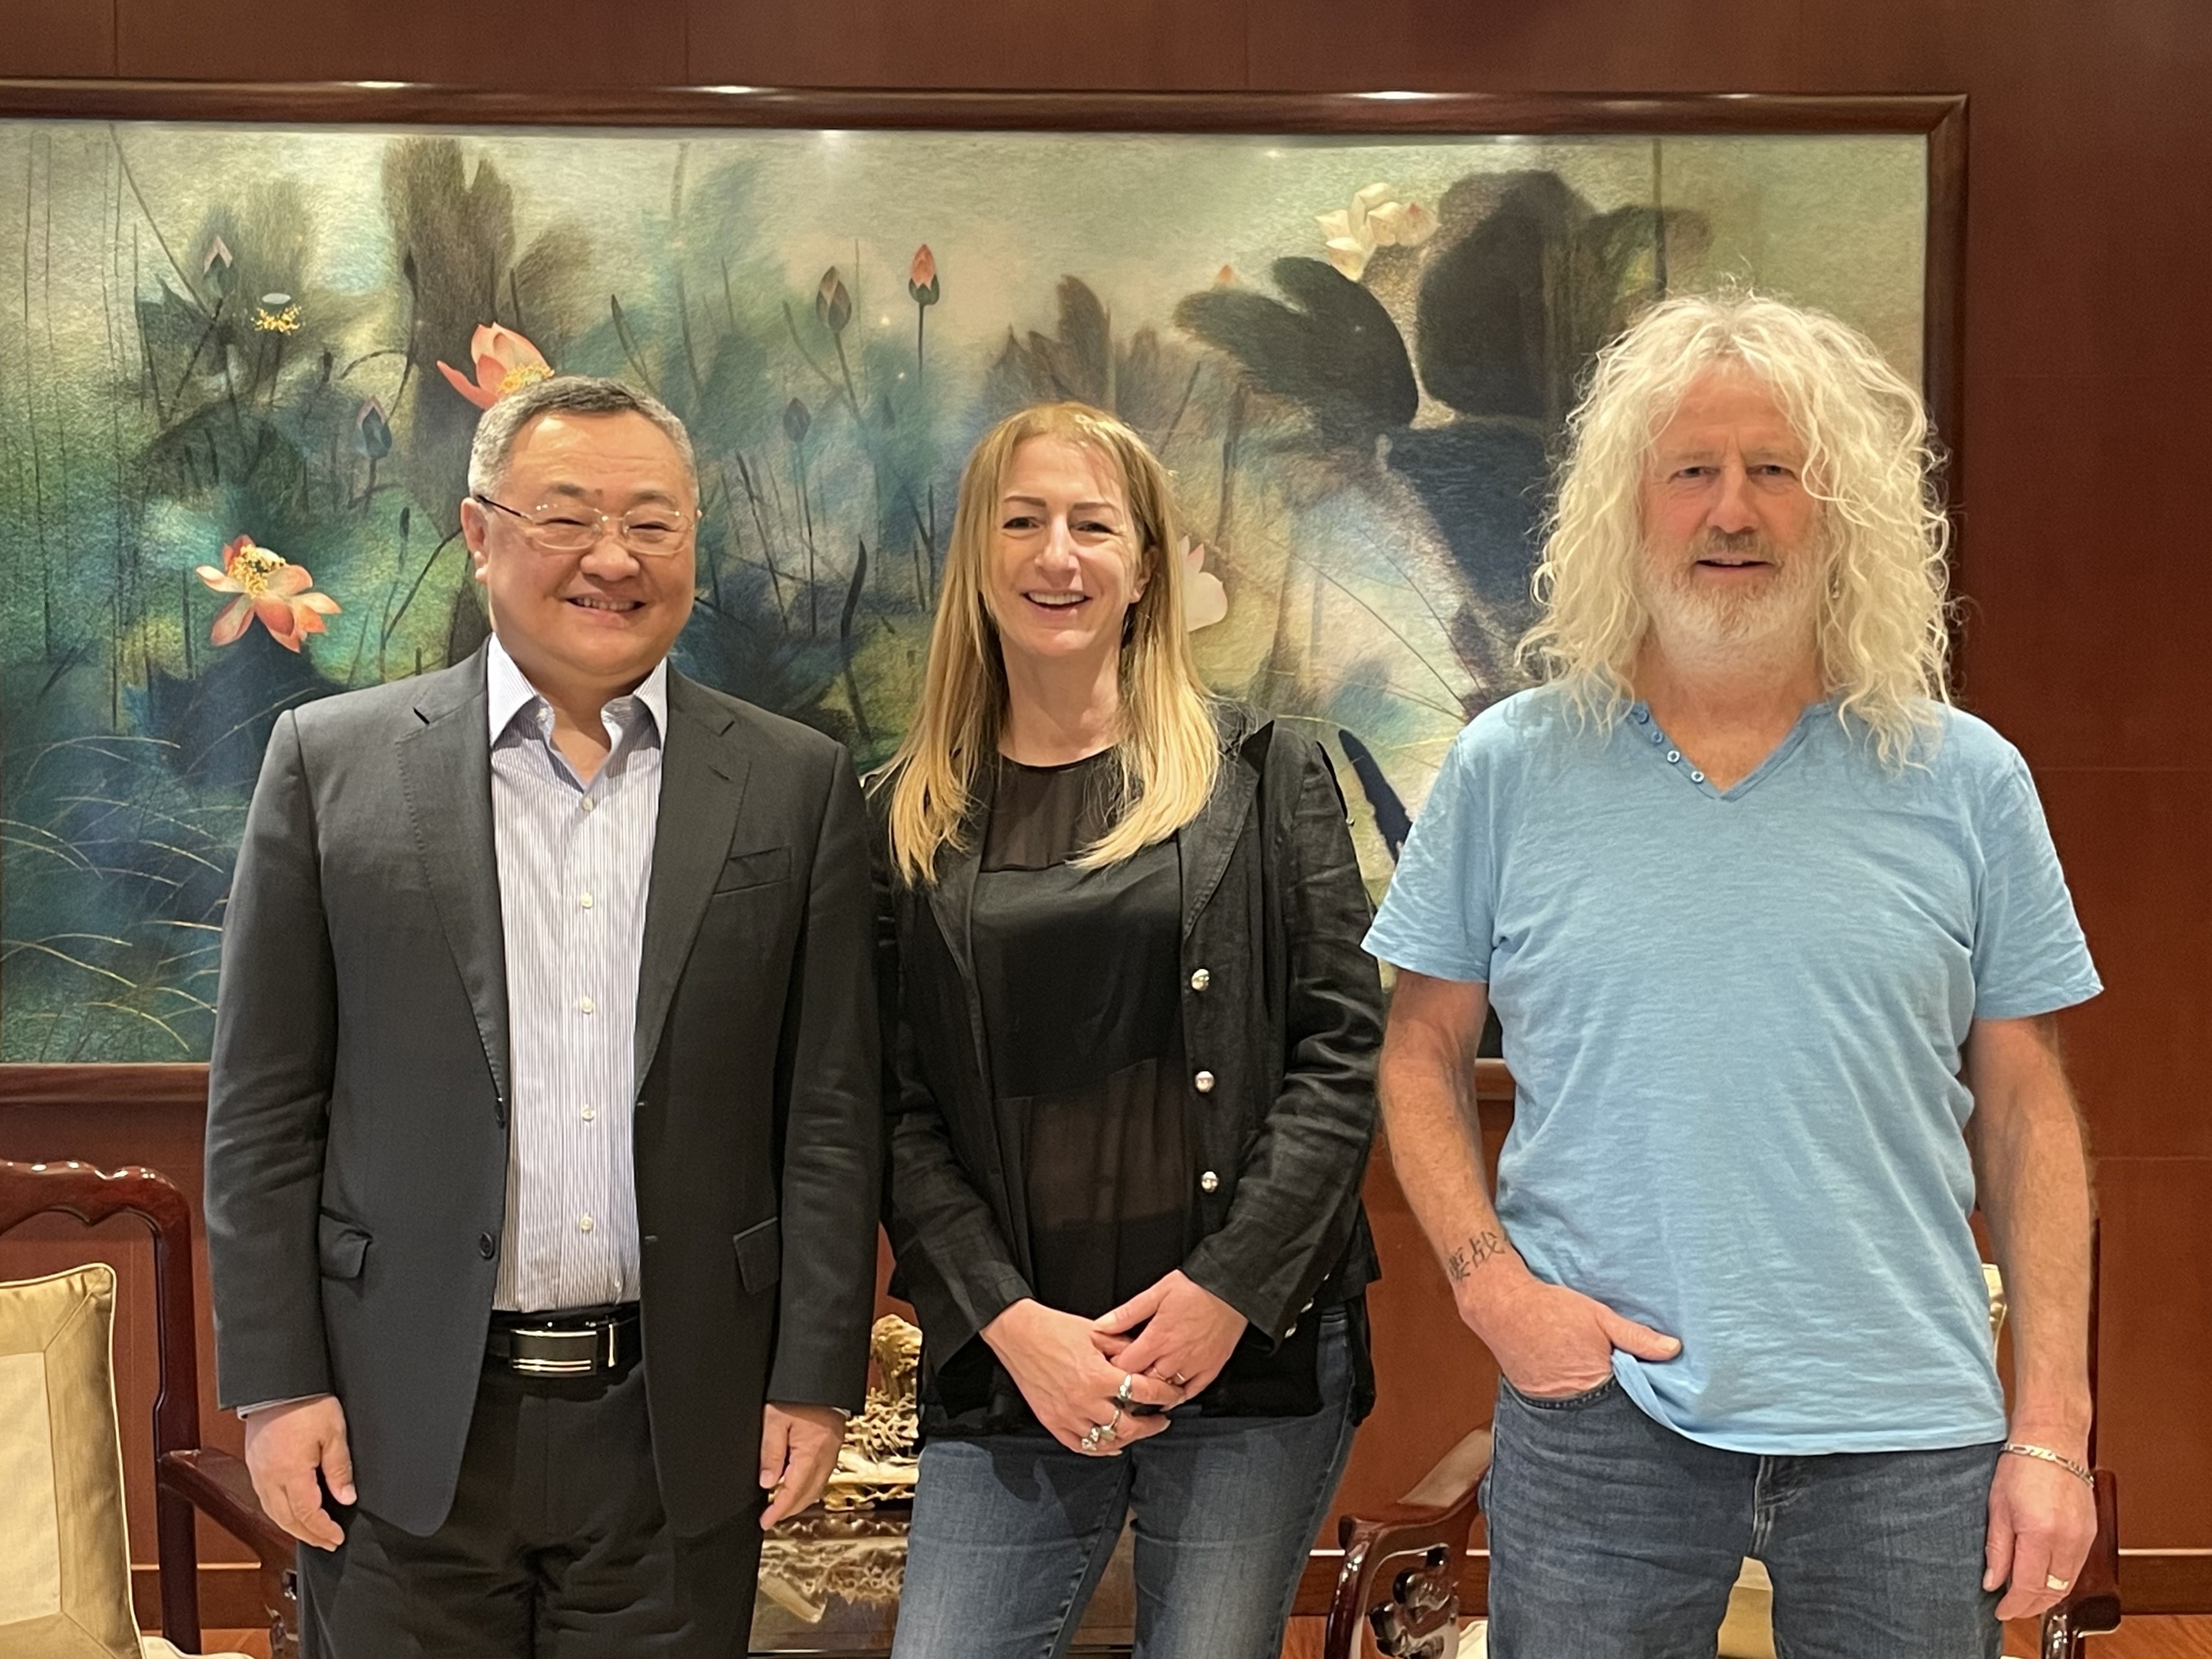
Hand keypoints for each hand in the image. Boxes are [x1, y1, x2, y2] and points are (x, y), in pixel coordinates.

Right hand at [242, 1394, 354, 1550]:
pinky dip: (279, 1511)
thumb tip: (346, 1498)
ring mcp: (258, 1472)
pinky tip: (290, 1511)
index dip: (323, 1531)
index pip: (307, 1515)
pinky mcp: (254, 1464)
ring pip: (272, 1512)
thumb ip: (339, 1469)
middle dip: (308, 1535)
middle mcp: (269, 1478)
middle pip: (287, 1520)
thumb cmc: (306, 1403)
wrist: (277, 1383)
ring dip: (292, 1527)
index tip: (337, 1538)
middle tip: (327, 1543)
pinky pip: (264, 1498)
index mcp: (290, 1474)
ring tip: (311, 1533)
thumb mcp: (334, 1433)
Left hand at [759, 1402, 845, 1528]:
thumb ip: (771, 1453)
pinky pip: (822, 1474)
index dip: (778, 1510)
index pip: (793, 1491)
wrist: (822, 1376)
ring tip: (781, 1504)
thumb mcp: (775, 1420)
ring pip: (817, 1487)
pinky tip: (796, 1483)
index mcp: (812, 1453)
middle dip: (789, 1510)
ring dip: (800, 1499)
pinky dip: (808, 1485)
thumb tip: (767, 1483)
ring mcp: (833, 1451)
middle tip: (771, 1517)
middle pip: (808, 1494)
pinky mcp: (834, 1445)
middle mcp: (826, 1456)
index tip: (765, 1521)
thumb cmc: (798, 1394)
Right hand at [983, 1299, 1182, 1454]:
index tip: (1174, 1396)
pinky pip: (1080, 1446)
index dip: (1165, 1395)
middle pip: (1129, 1426)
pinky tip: (1111, 1445)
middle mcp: (1084, 1400)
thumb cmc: (1054, 1329)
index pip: (1143, 1392)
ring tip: (1138, 1430)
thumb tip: (1147, 1358)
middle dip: (1151, 1425)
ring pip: (1106, 1441)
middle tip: (1162, 1420)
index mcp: (1098, 1376)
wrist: (1018, 1335)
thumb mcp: (1096, 1332)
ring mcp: (1067, 1415)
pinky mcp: (1052, 1422)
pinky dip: (1099, 1449)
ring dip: (1128, 1438)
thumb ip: (1124, 1347)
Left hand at [1089, 1270, 1247, 1397]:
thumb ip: (1127, 1313)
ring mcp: (1195, 1365)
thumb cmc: (1196, 1287)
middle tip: (1122, 1381)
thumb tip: (1101, 1326)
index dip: (1113, 1369)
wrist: (1232, 1287)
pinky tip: (1169, 1393)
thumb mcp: (1156, 1293)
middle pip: (1144, 1383)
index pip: (1126, 1366)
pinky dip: (1178, 1395)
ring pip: (1166, 1391)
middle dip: (1131, 1383)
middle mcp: (1175, 1356)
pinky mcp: (1211, 1368)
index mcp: (1158, 1338)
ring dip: (1154, 1391)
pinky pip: (1191, 1391)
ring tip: (1144, 1388)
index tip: (1107, 1368)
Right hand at [1465, 1267, 1678, 1398]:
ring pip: (1586, 1412)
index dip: (1644, 1398)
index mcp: (1596, 1384)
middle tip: (1628, 1387)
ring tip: (1600, 1383)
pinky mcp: (1536, 1400)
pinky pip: (1564, 1406)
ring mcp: (1552, 1405)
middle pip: (1609, 1414)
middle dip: (1621, 1404)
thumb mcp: (1600, 1316)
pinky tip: (1576, 1380)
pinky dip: (1574, 1398)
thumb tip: (1674, 1349)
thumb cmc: (1551, 1309)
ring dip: (1596, 1403)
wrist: (1502, 1307)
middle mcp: (1574, 1403)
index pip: (1632, 1404)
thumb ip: (1637, 1337)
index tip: (1658, 1392)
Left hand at [1984, 1444, 2097, 1619]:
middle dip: (2030, 1606)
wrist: (2053, 1440)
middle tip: (2010, 1608)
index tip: (2001, 1611)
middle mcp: (2067, 1540)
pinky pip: (2076, 1567)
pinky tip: (2043, 1577)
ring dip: (2046, 1596)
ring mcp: (2084, 1538)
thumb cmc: (2022, 1465)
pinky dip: (2059, 1579)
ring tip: (2023, 1597)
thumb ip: (1997, 1549)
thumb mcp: (1997, 1507)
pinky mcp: (2092, 1533)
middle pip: (2052, 1591)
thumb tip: (1993, 1582)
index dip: (2014, 1605)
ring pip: (2066, 1583)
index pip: (2029, 1586)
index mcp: (2039, 1533)